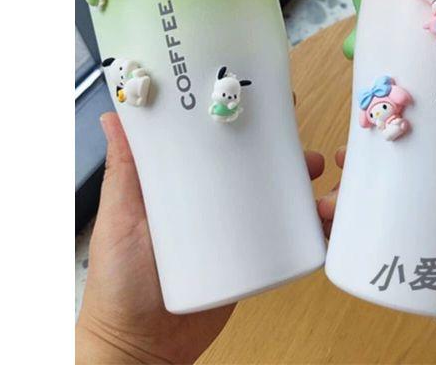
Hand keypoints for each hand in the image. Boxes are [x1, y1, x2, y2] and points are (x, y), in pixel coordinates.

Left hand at [76, 113, 325, 363]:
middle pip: (254, 164)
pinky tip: (322, 215)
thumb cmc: (120, 282)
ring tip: (316, 172)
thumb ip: (123, 170)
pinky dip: (309, 222)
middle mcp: (213, 200)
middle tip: (299, 137)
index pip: (216, 141)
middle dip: (282, 146)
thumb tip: (114, 113)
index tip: (263, 95)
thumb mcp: (119, 218)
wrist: (141, 349)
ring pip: (276, 195)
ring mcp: (234, 230)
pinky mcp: (251, 261)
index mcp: (184, 182)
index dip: (241, 117)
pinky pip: (285, 237)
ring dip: (301, 180)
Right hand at [319, 111, 435, 364]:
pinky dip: (347, 237)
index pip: (429, 145)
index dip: (399, 126)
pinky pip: (374, 247)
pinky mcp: (412, 268)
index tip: (376, 111)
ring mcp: (424, 234)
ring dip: (346, 198)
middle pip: (394, 174)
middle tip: (343, 157)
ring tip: (329, 200)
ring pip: (377, 207)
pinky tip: (327, 230)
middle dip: (362, 163)